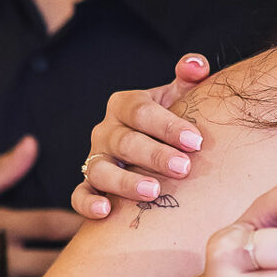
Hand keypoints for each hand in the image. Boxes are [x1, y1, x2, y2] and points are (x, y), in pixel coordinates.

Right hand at [74, 54, 212, 218]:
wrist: (158, 150)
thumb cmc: (172, 122)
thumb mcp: (180, 97)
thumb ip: (190, 77)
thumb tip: (195, 65)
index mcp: (125, 105)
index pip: (141, 110)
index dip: (167, 125)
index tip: (196, 141)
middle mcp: (106, 130)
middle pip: (124, 141)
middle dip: (155, 155)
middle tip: (184, 168)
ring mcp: (95, 159)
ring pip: (100, 170)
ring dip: (125, 182)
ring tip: (153, 191)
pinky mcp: (89, 186)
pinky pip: (80, 195)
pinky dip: (88, 203)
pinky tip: (106, 211)